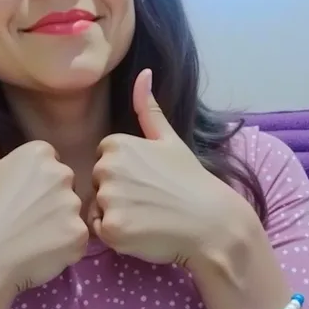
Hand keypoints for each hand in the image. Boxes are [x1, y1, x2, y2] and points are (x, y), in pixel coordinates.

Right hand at [0, 86, 88, 302]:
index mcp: (40, 152)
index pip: (49, 164)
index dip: (32, 185)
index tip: (14, 199)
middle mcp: (61, 173)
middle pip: (64, 187)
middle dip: (49, 203)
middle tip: (21, 219)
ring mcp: (73, 205)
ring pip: (73, 213)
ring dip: (57, 225)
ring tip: (29, 237)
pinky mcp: (80, 235)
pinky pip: (80, 239)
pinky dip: (65, 248)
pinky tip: (41, 251)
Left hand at [91, 70, 250, 269]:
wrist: (211, 222)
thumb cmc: (190, 180)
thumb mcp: (169, 139)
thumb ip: (148, 109)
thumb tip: (143, 72)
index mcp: (116, 144)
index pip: (103, 161)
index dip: (124, 174)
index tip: (147, 180)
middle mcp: (108, 168)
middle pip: (97, 185)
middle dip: (116, 194)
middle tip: (149, 199)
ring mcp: (109, 199)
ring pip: (97, 209)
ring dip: (116, 215)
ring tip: (147, 216)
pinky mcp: (112, 228)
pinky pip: (101, 232)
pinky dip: (118, 236)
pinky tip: (142, 231)